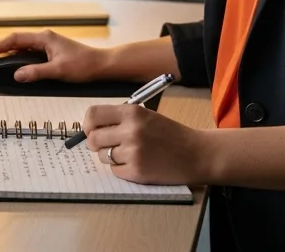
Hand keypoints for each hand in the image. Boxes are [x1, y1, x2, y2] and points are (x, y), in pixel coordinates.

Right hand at [0, 30, 109, 82]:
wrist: (101, 64)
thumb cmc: (84, 65)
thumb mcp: (58, 71)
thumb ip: (36, 72)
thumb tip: (17, 75)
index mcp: (43, 38)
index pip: (14, 39)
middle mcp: (43, 38)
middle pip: (14, 40)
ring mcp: (46, 44)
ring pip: (20, 46)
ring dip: (5, 52)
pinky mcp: (49, 51)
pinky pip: (27, 52)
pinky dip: (15, 56)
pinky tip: (10, 62)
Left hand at [83, 103, 209, 185]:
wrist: (196, 153)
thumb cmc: (170, 134)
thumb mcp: (146, 116)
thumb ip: (120, 119)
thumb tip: (91, 128)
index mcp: (131, 113)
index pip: (93, 115)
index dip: (88, 124)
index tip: (92, 130)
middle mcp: (130, 130)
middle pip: (93, 139)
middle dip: (97, 143)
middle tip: (109, 145)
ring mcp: (133, 152)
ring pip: (102, 156)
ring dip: (110, 156)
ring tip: (129, 154)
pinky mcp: (136, 172)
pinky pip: (114, 171)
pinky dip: (122, 169)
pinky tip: (137, 164)